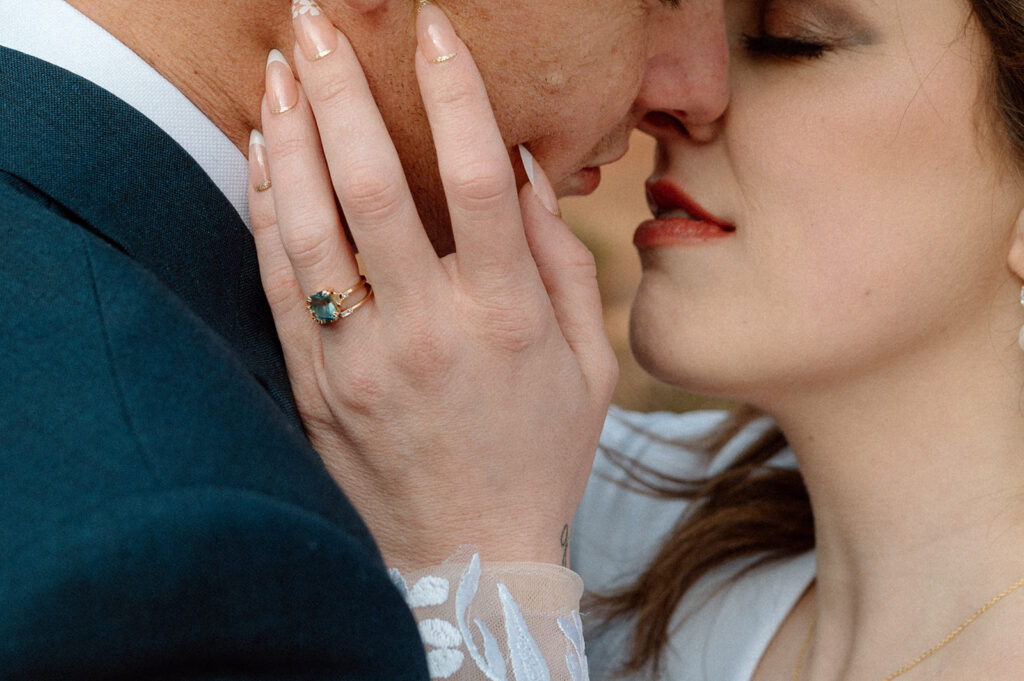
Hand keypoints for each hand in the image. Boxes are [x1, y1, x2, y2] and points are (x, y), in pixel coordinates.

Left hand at [247, 2, 616, 567]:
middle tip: (319, 21)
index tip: (435, 32)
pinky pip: (280, 283)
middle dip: (341, 89)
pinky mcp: (316, 384)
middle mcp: (430, 328)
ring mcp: (362, 358)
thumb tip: (527, 170)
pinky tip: (260, 156)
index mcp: (507, 317)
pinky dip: (265, 211)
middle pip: (374, 185)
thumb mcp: (586, 363)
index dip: (457, 94)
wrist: (469, 552)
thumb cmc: (539, 452)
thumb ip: (563, 261)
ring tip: (281, 71)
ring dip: (289, 137)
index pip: (482, 180)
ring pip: (310, 226)